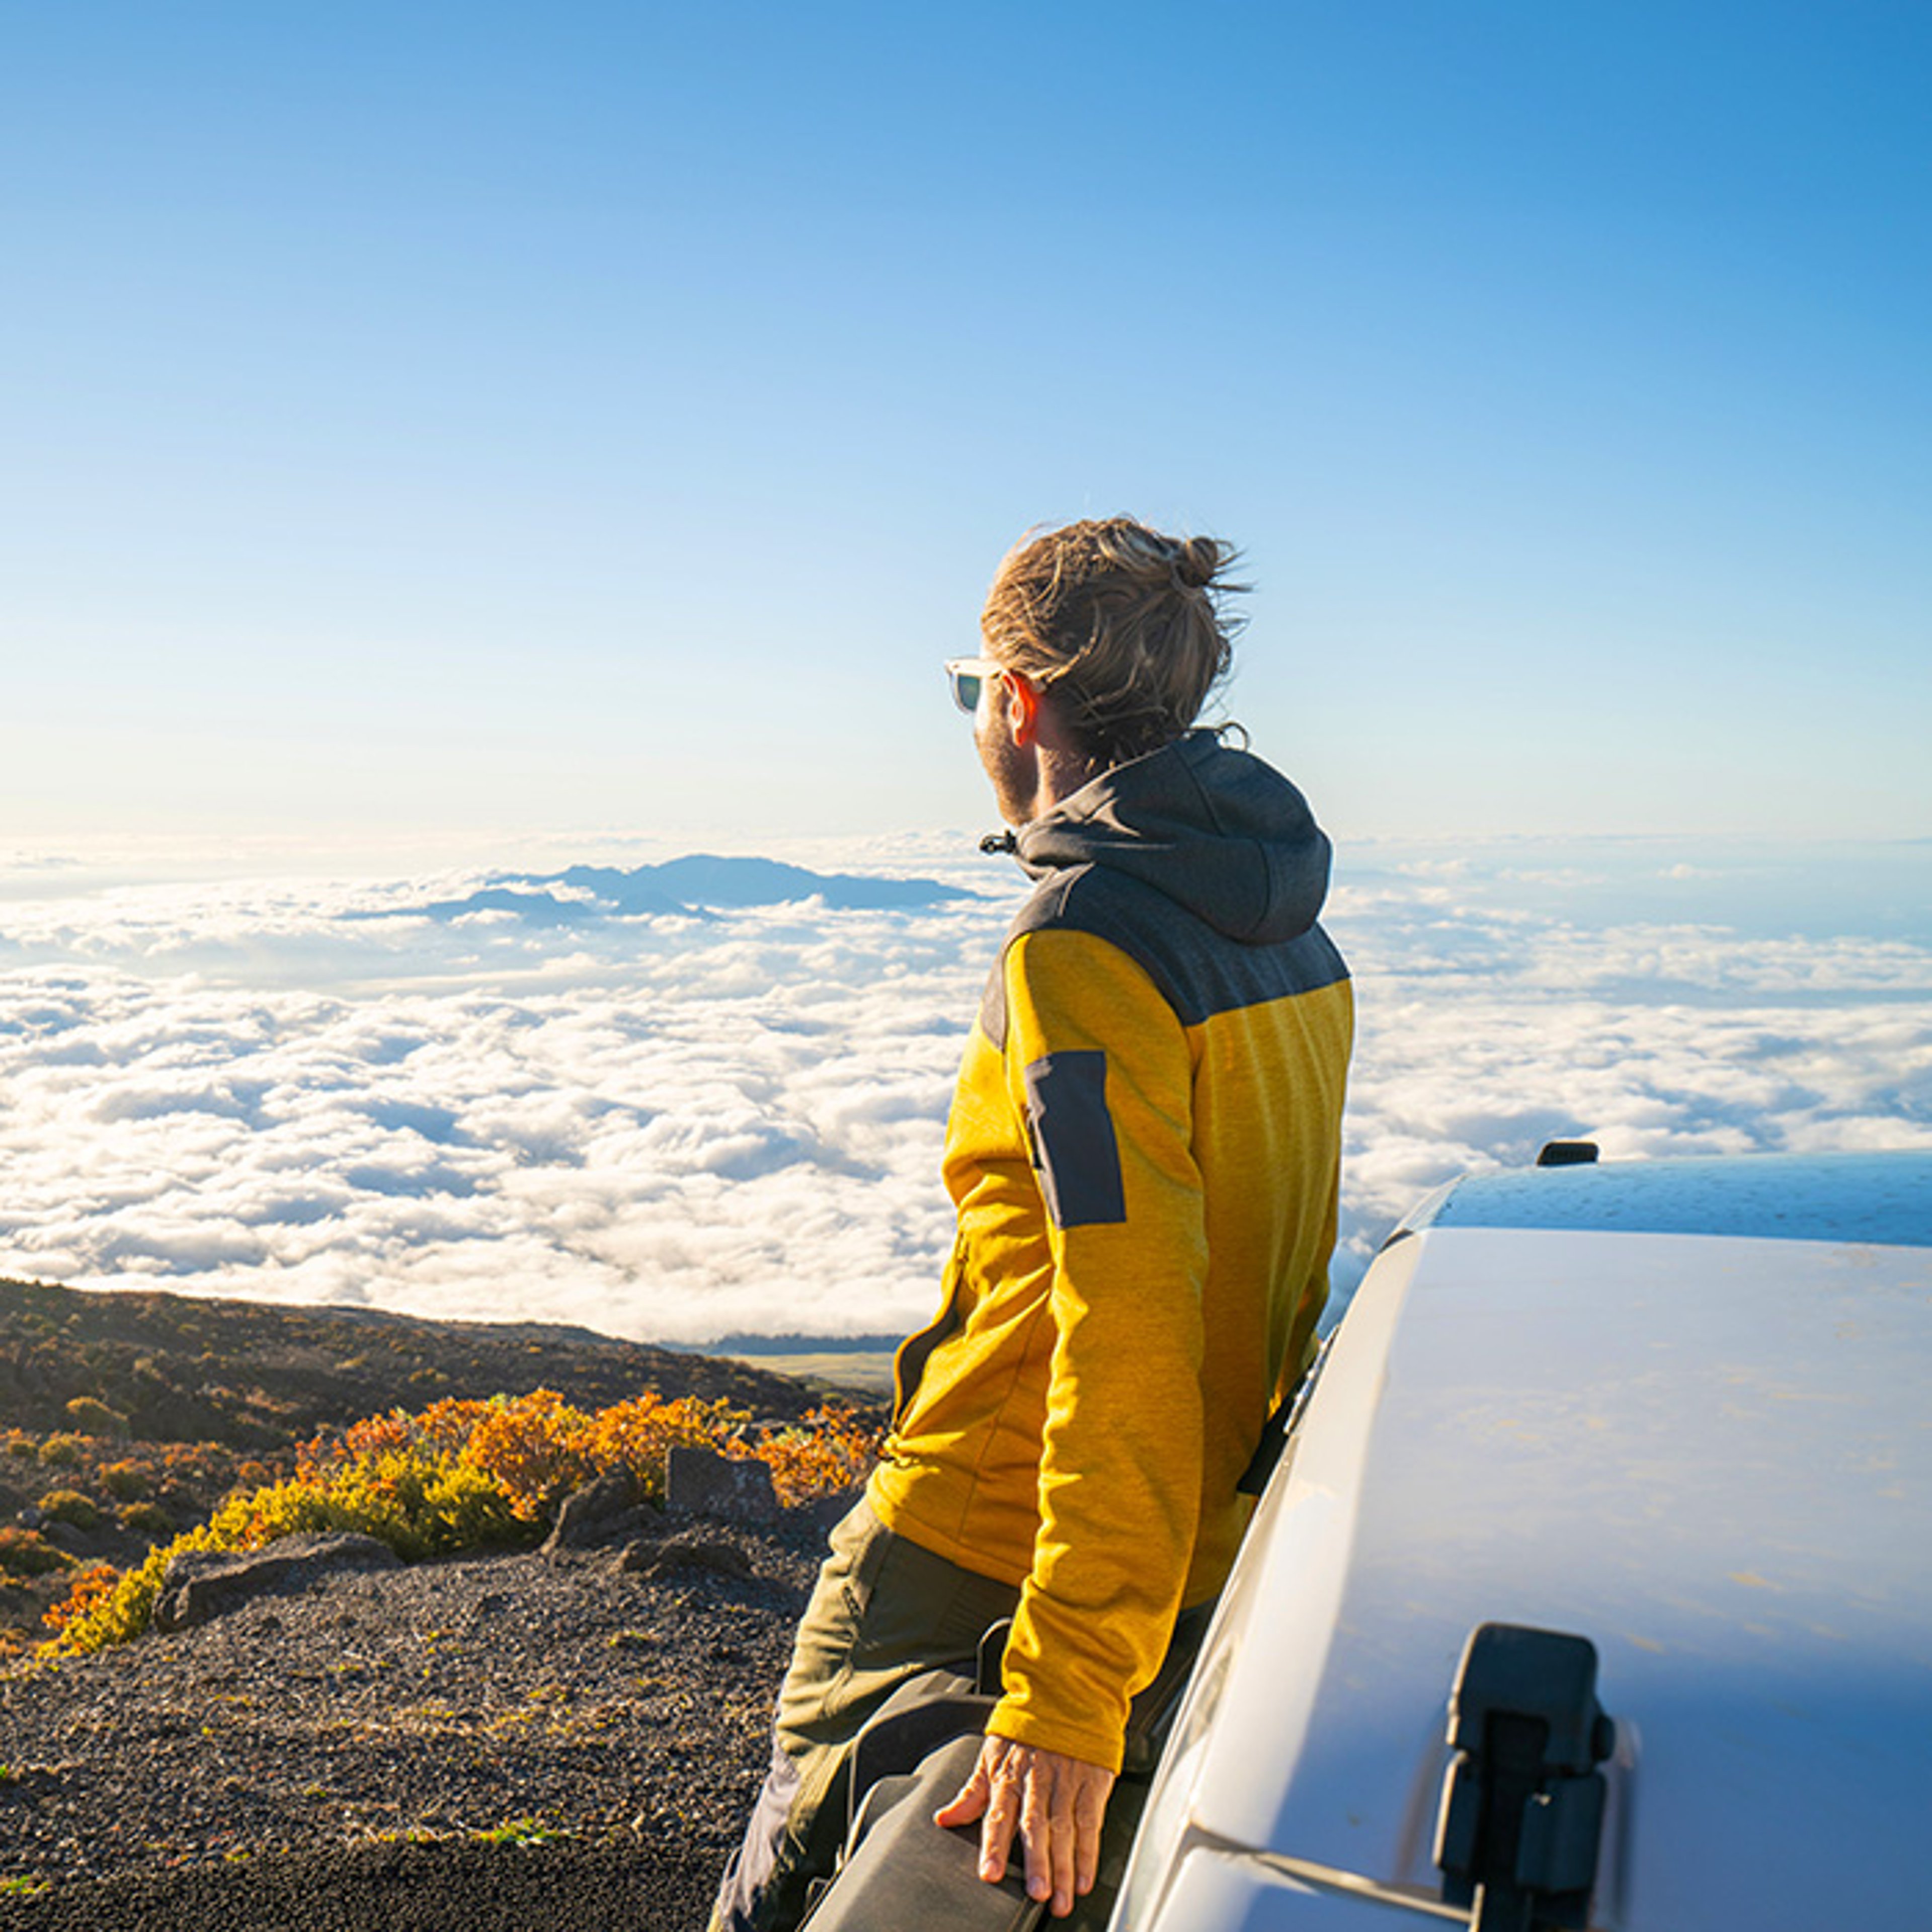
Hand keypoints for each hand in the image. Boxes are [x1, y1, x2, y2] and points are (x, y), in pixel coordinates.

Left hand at [933, 1735, 1114, 1918]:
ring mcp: (1066, 1781)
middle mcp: (1037, 1779)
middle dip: (1037, 1863)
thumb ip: (971, 1792)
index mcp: (1008, 1774)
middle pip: (1036, 1826)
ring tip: (1061, 1898)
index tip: (990, 1873)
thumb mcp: (991, 1754)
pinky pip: (1091, 1821)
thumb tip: (944, 1818)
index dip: (994, 1845)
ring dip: (1063, 1867)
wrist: (1067, 1695)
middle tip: (1038, 1894)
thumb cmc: (1026, 1729)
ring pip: (1064, 1829)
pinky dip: (1089, 1852)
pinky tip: (1083, 1877)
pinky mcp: (1092, 1782)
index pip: (999, 1814)